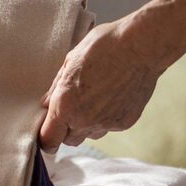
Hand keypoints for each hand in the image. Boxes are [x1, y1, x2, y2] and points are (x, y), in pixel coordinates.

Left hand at [38, 18, 167, 151]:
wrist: (141, 47)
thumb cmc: (105, 46)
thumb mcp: (72, 59)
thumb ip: (57, 86)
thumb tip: (48, 102)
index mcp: (66, 105)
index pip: (48, 140)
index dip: (45, 138)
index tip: (47, 130)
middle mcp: (85, 120)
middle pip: (68, 140)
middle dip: (66, 129)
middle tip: (71, 107)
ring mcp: (107, 123)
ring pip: (90, 134)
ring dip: (87, 124)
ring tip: (95, 97)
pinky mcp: (125, 122)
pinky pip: (109, 127)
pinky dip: (107, 117)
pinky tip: (112, 95)